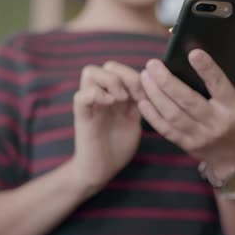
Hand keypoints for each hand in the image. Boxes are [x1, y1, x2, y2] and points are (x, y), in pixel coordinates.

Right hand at [71, 61, 144, 193]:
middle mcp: (101, 95)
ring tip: (121, 99)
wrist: (102, 169)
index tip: (147, 93)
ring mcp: (89, 104)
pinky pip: (81, 95)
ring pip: (90, 72)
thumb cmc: (118, 146)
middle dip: (125, 75)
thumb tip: (153, 84)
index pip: (123, 69)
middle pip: (108, 65)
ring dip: (111, 81)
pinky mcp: (81, 116)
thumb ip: (140, 102)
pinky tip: (110, 104)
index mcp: (115, 94)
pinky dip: (96, 94)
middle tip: (134, 95)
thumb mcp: (134, 119)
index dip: (137, 75)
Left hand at [138, 49, 234, 179]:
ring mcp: (199, 136)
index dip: (207, 69)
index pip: (219, 85)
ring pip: (172, 114)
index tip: (193, 53)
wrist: (234, 160)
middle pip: (187, 100)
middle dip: (167, 81)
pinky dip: (152, 115)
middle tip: (153, 64)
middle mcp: (215, 123)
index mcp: (233, 109)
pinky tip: (143, 101)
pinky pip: (165, 129)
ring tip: (145, 77)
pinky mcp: (186, 144)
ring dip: (155, 95)